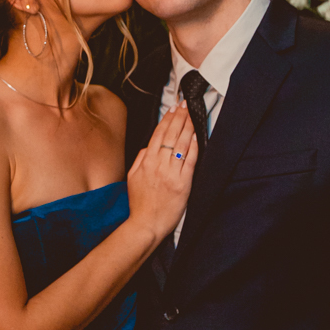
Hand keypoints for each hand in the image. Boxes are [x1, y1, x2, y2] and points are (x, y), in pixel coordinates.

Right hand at [126, 102, 197, 244]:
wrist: (146, 224)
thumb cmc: (139, 203)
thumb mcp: (132, 177)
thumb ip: (140, 159)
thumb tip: (149, 147)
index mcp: (146, 162)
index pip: (158, 134)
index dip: (167, 119)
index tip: (173, 109)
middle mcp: (159, 165)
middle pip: (171, 135)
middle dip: (179, 117)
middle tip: (185, 105)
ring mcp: (172, 173)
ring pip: (182, 144)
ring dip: (188, 127)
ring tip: (192, 115)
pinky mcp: (183, 183)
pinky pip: (191, 161)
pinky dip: (194, 147)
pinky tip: (197, 136)